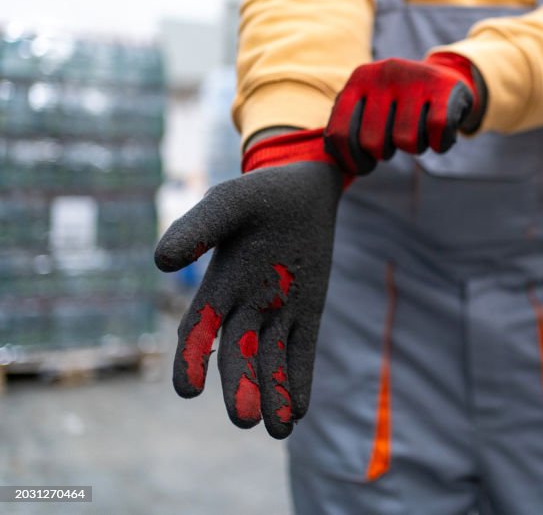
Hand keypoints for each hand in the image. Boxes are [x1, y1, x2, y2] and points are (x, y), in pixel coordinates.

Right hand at [155, 133, 343, 438]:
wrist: (305, 187)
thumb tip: (161, 261)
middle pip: (239, 356)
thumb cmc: (260, 194)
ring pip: (272, 361)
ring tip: (279, 429)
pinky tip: (300, 409)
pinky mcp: (307, 312)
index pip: (198, 332)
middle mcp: (243, 307)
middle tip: (245, 420)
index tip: (188, 390)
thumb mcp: (227, 205)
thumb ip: (198, 229)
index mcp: (216, 286)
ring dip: (273, 394)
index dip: (191, 361)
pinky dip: (299, 379)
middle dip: (241, 387)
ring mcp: (277, 311)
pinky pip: (301, 351)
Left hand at [324, 52, 484, 173]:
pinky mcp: (445, 87)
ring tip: (419, 133)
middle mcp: (384, 73)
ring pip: (407, 141)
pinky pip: (437, 131)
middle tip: (394, 142)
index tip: (364, 164)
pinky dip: (439, 144)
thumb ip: (349, 127)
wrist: (449, 74)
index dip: (351, 160)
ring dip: (415, 148)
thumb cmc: (401, 103)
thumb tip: (338, 165)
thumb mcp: (370, 104)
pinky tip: (438, 137)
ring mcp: (415, 78)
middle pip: (373, 143)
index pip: (340, 133)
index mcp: (359, 79)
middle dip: (384, 153)